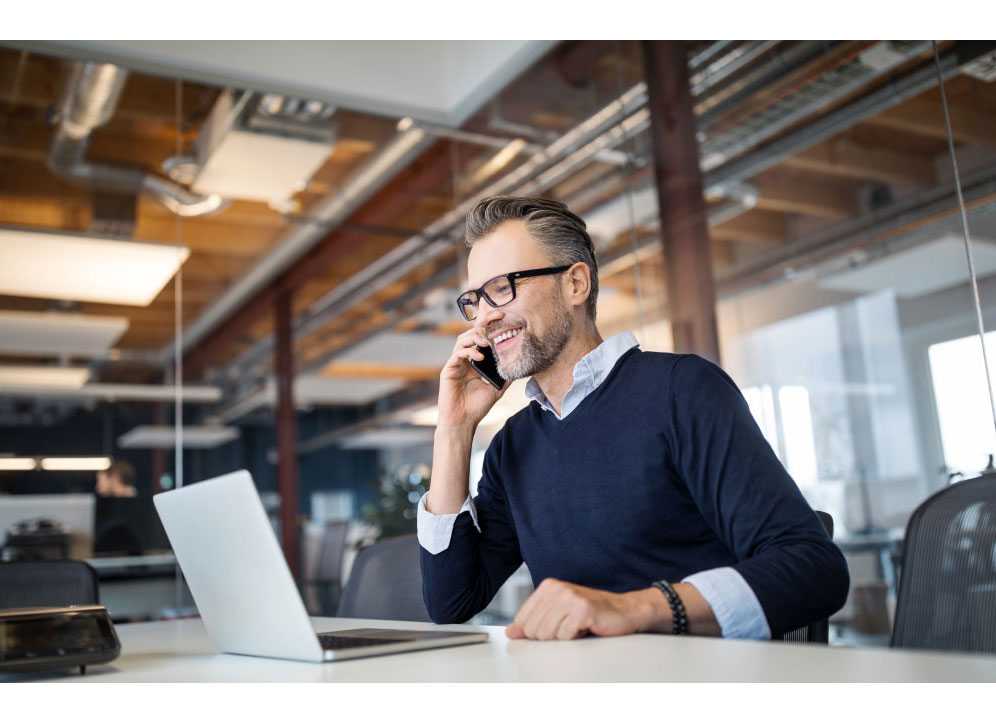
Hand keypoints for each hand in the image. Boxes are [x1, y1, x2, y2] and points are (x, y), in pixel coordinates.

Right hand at [437, 328, 505, 428]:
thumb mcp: (496, 389)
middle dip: (482, 328)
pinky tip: (479, 357)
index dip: (489, 332)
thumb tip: (519, 367)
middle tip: (495, 326)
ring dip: (475, 338)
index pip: (480, 342)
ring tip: (487, 342)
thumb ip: (505, 377)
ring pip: (462, 341)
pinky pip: (457, 354)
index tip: (502, 326)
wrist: (463, 422)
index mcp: (473, 364)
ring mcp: (455, 365)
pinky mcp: (448, 370)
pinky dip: (468, 352)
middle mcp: (463, 362)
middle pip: (470, 336)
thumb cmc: (477, 408)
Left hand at [506, 578, 667, 640]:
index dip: (536, 631)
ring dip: (564, 637)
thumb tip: (511, 632)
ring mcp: (570, 597)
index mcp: (548, 586)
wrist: (623, 611)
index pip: (522, 620)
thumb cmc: (590, 614)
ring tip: (577, 626)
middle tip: (569, 626)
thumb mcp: (557, 615)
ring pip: (546, 634)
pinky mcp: (582, 609)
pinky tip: (587, 627)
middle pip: (533, 630)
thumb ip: (532, 622)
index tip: (555, 626)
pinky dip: (576, 637)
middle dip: (551, 636)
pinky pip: (565, 636)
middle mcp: (556, 588)